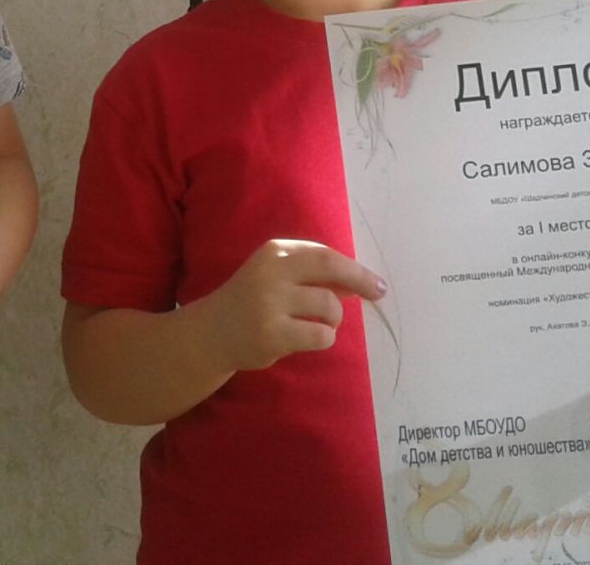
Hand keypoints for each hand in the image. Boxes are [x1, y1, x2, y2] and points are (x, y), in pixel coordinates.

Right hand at [193, 239, 384, 373]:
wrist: (211, 333)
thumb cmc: (251, 301)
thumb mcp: (276, 277)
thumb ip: (311, 276)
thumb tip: (358, 283)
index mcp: (275, 251)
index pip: (324, 254)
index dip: (354, 268)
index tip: (374, 281)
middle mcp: (272, 271)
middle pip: (330, 269)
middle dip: (360, 280)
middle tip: (377, 293)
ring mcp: (270, 302)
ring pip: (329, 307)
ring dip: (333, 320)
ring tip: (316, 326)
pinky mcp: (272, 333)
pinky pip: (321, 335)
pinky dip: (323, 338)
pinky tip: (306, 339)